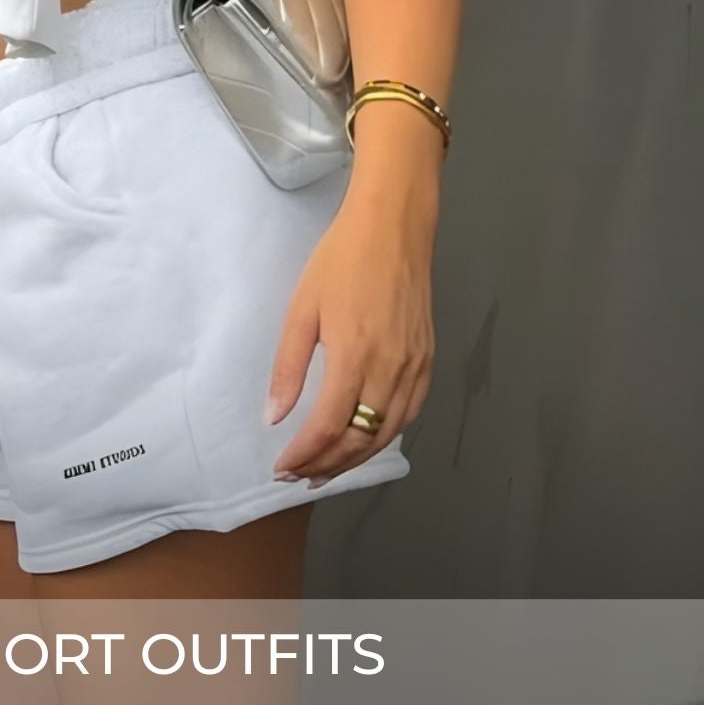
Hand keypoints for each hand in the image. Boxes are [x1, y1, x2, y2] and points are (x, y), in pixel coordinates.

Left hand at [266, 192, 437, 483]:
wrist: (394, 228)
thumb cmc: (341, 261)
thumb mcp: (302, 308)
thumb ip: (289, 367)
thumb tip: (275, 418)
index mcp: (354, 356)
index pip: (329, 427)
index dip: (304, 455)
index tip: (282, 467)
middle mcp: (390, 370)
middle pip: (361, 439)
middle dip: (328, 465)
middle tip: (300, 476)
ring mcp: (415, 367)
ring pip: (387, 433)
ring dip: (356, 458)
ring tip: (327, 469)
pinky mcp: (428, 361)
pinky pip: (409, 414)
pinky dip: (385, 435)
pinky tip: (366, 439)